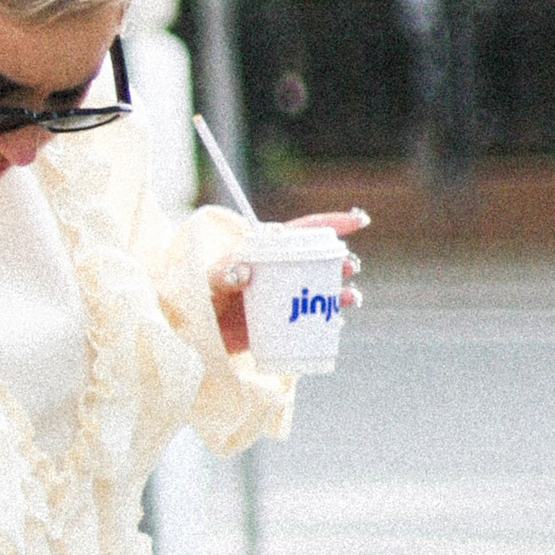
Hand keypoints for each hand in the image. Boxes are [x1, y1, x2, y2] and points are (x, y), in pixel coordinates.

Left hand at [211, 208, 368, 358]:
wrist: (194, 333)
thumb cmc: (199, 296)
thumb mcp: (206, 280)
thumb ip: (220, 273)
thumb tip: (243, 272)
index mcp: (268, 252)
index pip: (304, 231)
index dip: (333, 223)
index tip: (360, 221)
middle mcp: (281, 272)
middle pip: (320, 262)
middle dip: (341, 262)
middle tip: (349, 267)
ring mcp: (285, 298)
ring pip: (322, 291)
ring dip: (341, 292)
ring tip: (350, 298)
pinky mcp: (285, 324)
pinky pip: (314, 321)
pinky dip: (328, 322)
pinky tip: (336, 323)